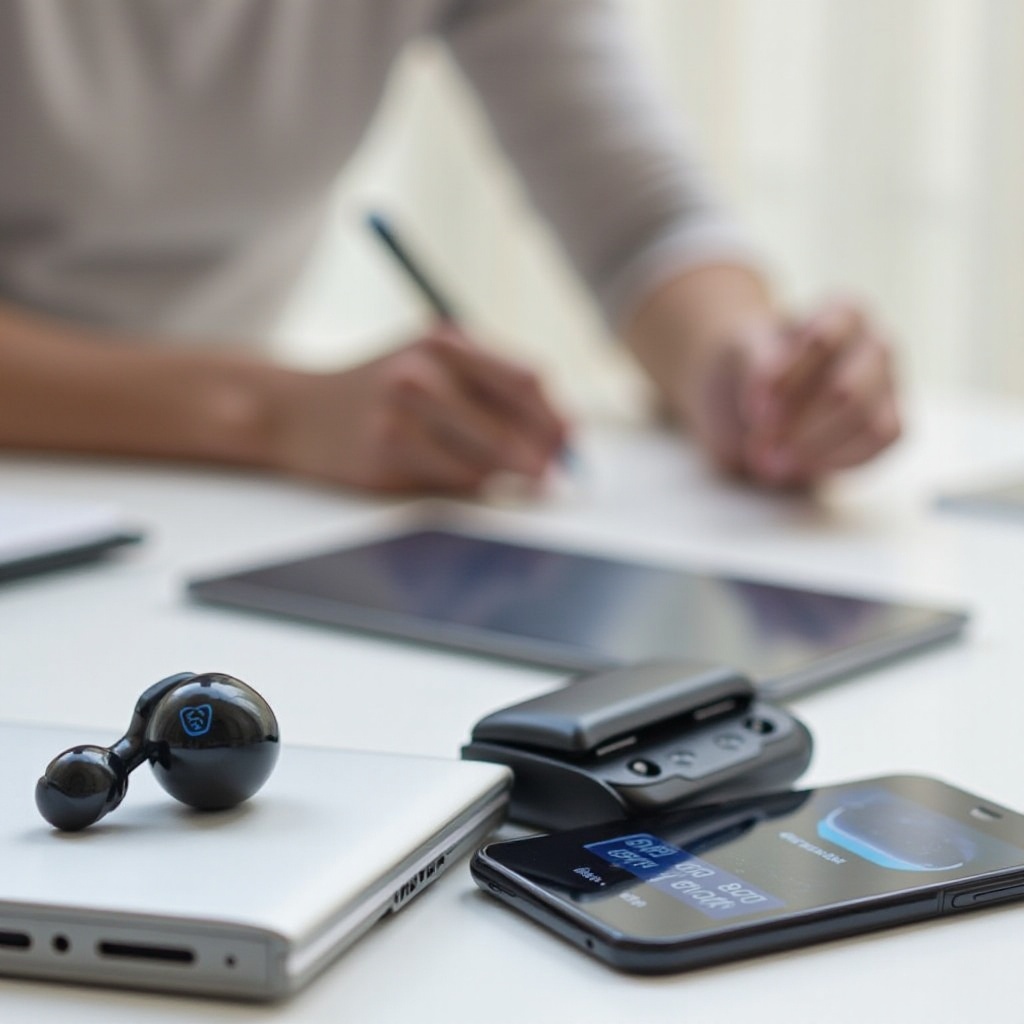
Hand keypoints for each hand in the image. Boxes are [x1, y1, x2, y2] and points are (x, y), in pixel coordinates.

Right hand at [267, 325, 569, 492]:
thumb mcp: (427, 360)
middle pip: (514, 420)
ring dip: (509, 474)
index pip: (526, 378)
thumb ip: (486, 383)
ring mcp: (402, 411)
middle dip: (546, 453)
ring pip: (488, 456)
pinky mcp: (387, 452)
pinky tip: (465, 477)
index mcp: (443, 339)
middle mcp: (423, 369)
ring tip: (513, 476)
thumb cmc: (376, 388)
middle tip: (556, 474)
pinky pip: (456, 478)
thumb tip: (559, 429)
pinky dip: (472, 484)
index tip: (572, 440)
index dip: (557, 414)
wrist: (295, 412)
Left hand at [685, 298, 900, 485]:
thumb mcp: (742, 356)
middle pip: (848, 392)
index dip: (785, 382)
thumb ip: (757, 365)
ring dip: (815, 451)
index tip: (753, 412)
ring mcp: (888, 386)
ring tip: (770, 463)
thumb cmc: (753, 366)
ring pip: (870, 424)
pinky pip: (876, 446)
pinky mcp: (889, 425)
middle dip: (798, 427)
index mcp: (844, 313)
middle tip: (756, 448)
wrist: (757, 395)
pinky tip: (798, 467)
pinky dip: (834, 462)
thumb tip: (767, 397)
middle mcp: (875, 345)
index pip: (823, 343)